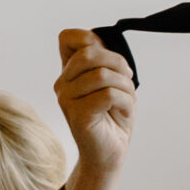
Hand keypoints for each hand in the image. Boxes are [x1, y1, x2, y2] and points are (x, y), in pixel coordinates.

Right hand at [54, 31, 136, 179]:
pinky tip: (123, 112)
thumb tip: (106, 42)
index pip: (68, 37)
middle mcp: (62, 83)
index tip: (113, 65)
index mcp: (69, 72)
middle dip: (119, 65)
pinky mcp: (77, 114)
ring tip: (126, 101)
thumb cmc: (113, 116)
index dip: (94, 40)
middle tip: (127, 83)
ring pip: (102, 74)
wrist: (109, 152)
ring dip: (125, 86)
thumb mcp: (113, 82)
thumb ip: (105, 61)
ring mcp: (66, 99)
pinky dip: (125, 101)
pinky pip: (109, 95)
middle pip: (90, 53)